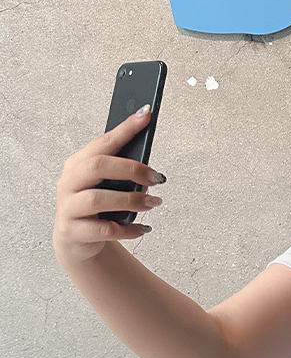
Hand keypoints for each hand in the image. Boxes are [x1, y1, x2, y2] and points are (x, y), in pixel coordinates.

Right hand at [53, 105, 164, 265]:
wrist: (76, 241)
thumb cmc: (95, 208)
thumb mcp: (106, 185)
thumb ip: (122, 171)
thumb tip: (150, 167)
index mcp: (78, 164)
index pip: (103, 141)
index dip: (125, 129)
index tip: (146, 115)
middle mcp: (69, 182)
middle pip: (97, 166)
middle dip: (131, 169)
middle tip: (156, 178)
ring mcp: (68, 207)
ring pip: (98, 199)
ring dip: (131, 201)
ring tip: (152, 203)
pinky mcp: (73, 231)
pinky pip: (104, 230)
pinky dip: (128, 229)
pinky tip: (142, 228)